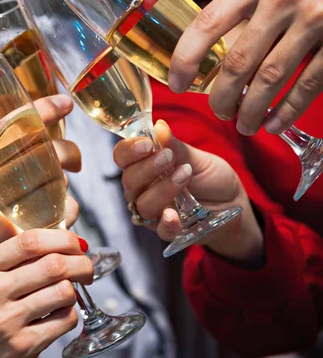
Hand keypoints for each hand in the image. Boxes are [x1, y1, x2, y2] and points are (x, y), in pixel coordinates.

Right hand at [0, 94, 81, 261]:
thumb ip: (4, 165)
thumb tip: (44, 126)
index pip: (2, 128)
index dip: (37, 109)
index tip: (64, 101)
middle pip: (35, 149)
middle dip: (64, 149)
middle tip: (74, 162)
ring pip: (54, 178)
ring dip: (67, 185)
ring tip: (61, 201)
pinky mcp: (20, 239)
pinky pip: (65, 211)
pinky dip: (72, 213)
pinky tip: (64, 223)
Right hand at [0, 229, 91, 357]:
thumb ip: (12, 256)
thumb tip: (65, 237)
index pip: (30, 241)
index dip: (62, 237)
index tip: (75, 242)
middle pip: (53, 264)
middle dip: (80, 263)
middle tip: (85, 267)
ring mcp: (6, 320)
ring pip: (64, 292)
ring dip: (75, 290)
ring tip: (68, 291)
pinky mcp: (22, 345)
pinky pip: (66, 320)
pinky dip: (71, 314)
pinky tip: (59, 313)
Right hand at [113, 120, 263, 263]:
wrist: (234, 205)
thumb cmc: (211, 178)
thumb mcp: (198, 158)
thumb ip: (176, 146)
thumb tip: (158, 126)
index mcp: (144, 166)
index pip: (122, 157)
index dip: (129, 150)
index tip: (147, 144)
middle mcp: (142, 189)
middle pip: (129, 180)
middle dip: (147, 168)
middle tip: (169, 157)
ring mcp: (154, 211)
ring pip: (143, 203)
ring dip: (162, 189)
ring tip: (184, 176)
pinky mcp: (169, 231)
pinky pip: (160, 229)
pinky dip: (166, 222)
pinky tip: (174, 215)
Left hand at [169, 0, 322, 135]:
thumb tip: (210, 45)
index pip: (207, 24)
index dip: (185, 59)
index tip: (177, 84)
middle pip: (238, 62)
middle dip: (223, 96)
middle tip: (220, 112)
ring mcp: (315, 19)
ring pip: (270, 78)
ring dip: (252, 110)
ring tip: (245, 125)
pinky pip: (308, 84)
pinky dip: (288, 110)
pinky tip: (275, 123)